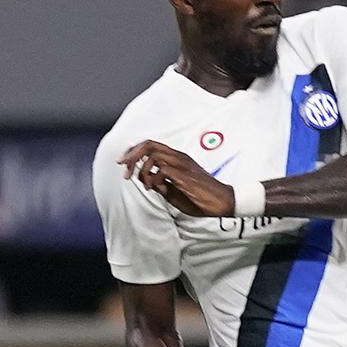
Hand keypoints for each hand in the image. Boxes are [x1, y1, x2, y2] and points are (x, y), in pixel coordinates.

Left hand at [120, 140, 236, 217]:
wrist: (222, 203)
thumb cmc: (202, 198)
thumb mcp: (175, 192)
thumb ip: (162, 185)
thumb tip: (149, 182)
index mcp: (177, 159)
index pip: (150, 146)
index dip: (133, 151)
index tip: (124, 163)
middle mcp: (178, 157)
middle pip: (148, 144)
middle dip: (131, 155)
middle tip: (124, 168)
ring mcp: (182, 164)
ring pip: (152, 153)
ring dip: (140, 167)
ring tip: (138, 181)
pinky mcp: (184, 175)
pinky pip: (161, 170)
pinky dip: (152, 179)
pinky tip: (153, 189)